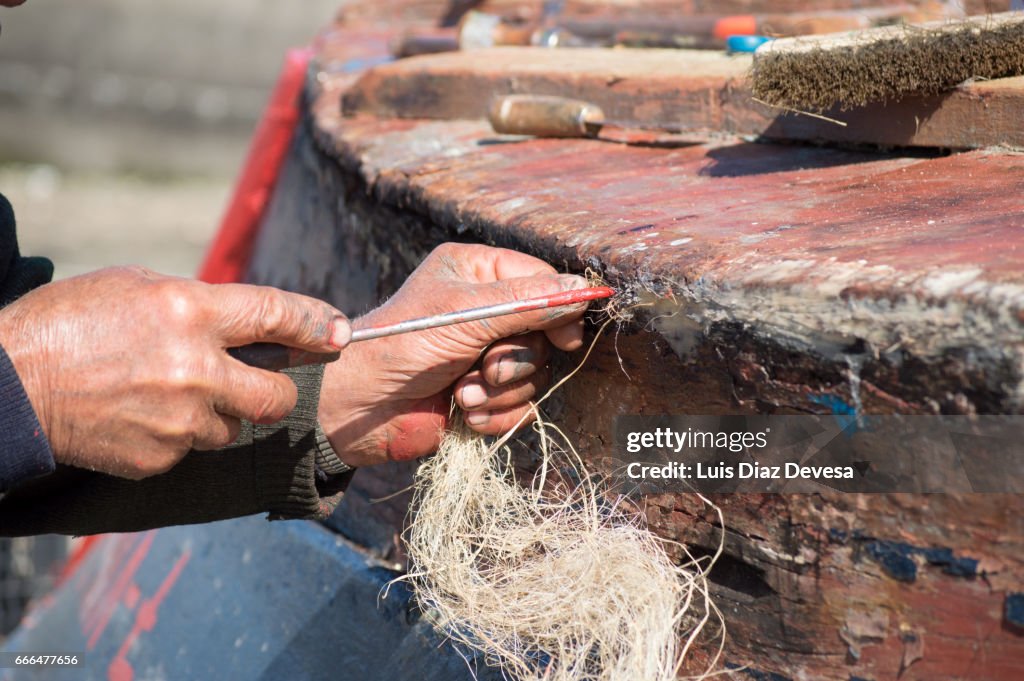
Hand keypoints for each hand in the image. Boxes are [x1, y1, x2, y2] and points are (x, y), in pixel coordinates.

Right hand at [0, 266, 349, 478]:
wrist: (9, 384)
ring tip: (172, 394)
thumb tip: (247, 323)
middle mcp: (194, 368)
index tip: (339, 334)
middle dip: (278, 390)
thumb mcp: (137, 286)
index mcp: (190, 311)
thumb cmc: (70, 321)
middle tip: (265, 383)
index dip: (315, 326)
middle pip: (275, 395)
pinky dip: (177, 436)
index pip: (277, 316)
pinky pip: (190, 449)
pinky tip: (141, 415)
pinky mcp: (158, 458)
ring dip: (218, 413)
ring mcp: (178, 419)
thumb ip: (198, 303)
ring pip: (232, 427)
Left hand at [318, 243, 587, 465]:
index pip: (542, 282)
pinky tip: (464, 414)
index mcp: (477, 272)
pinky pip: (519, 406)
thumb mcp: (468, 315)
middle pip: (543, 333)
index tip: (565, 338)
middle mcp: (485, 309)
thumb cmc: (402, 345)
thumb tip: (586, 290)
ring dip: (500, 391)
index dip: (559, 310)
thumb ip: (529, 303)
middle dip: (515, 361)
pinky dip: (496, 414)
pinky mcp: (483, 393)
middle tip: (487, 370)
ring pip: (533, 374)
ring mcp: (484, 353)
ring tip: (462, 394)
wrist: (360, 408)